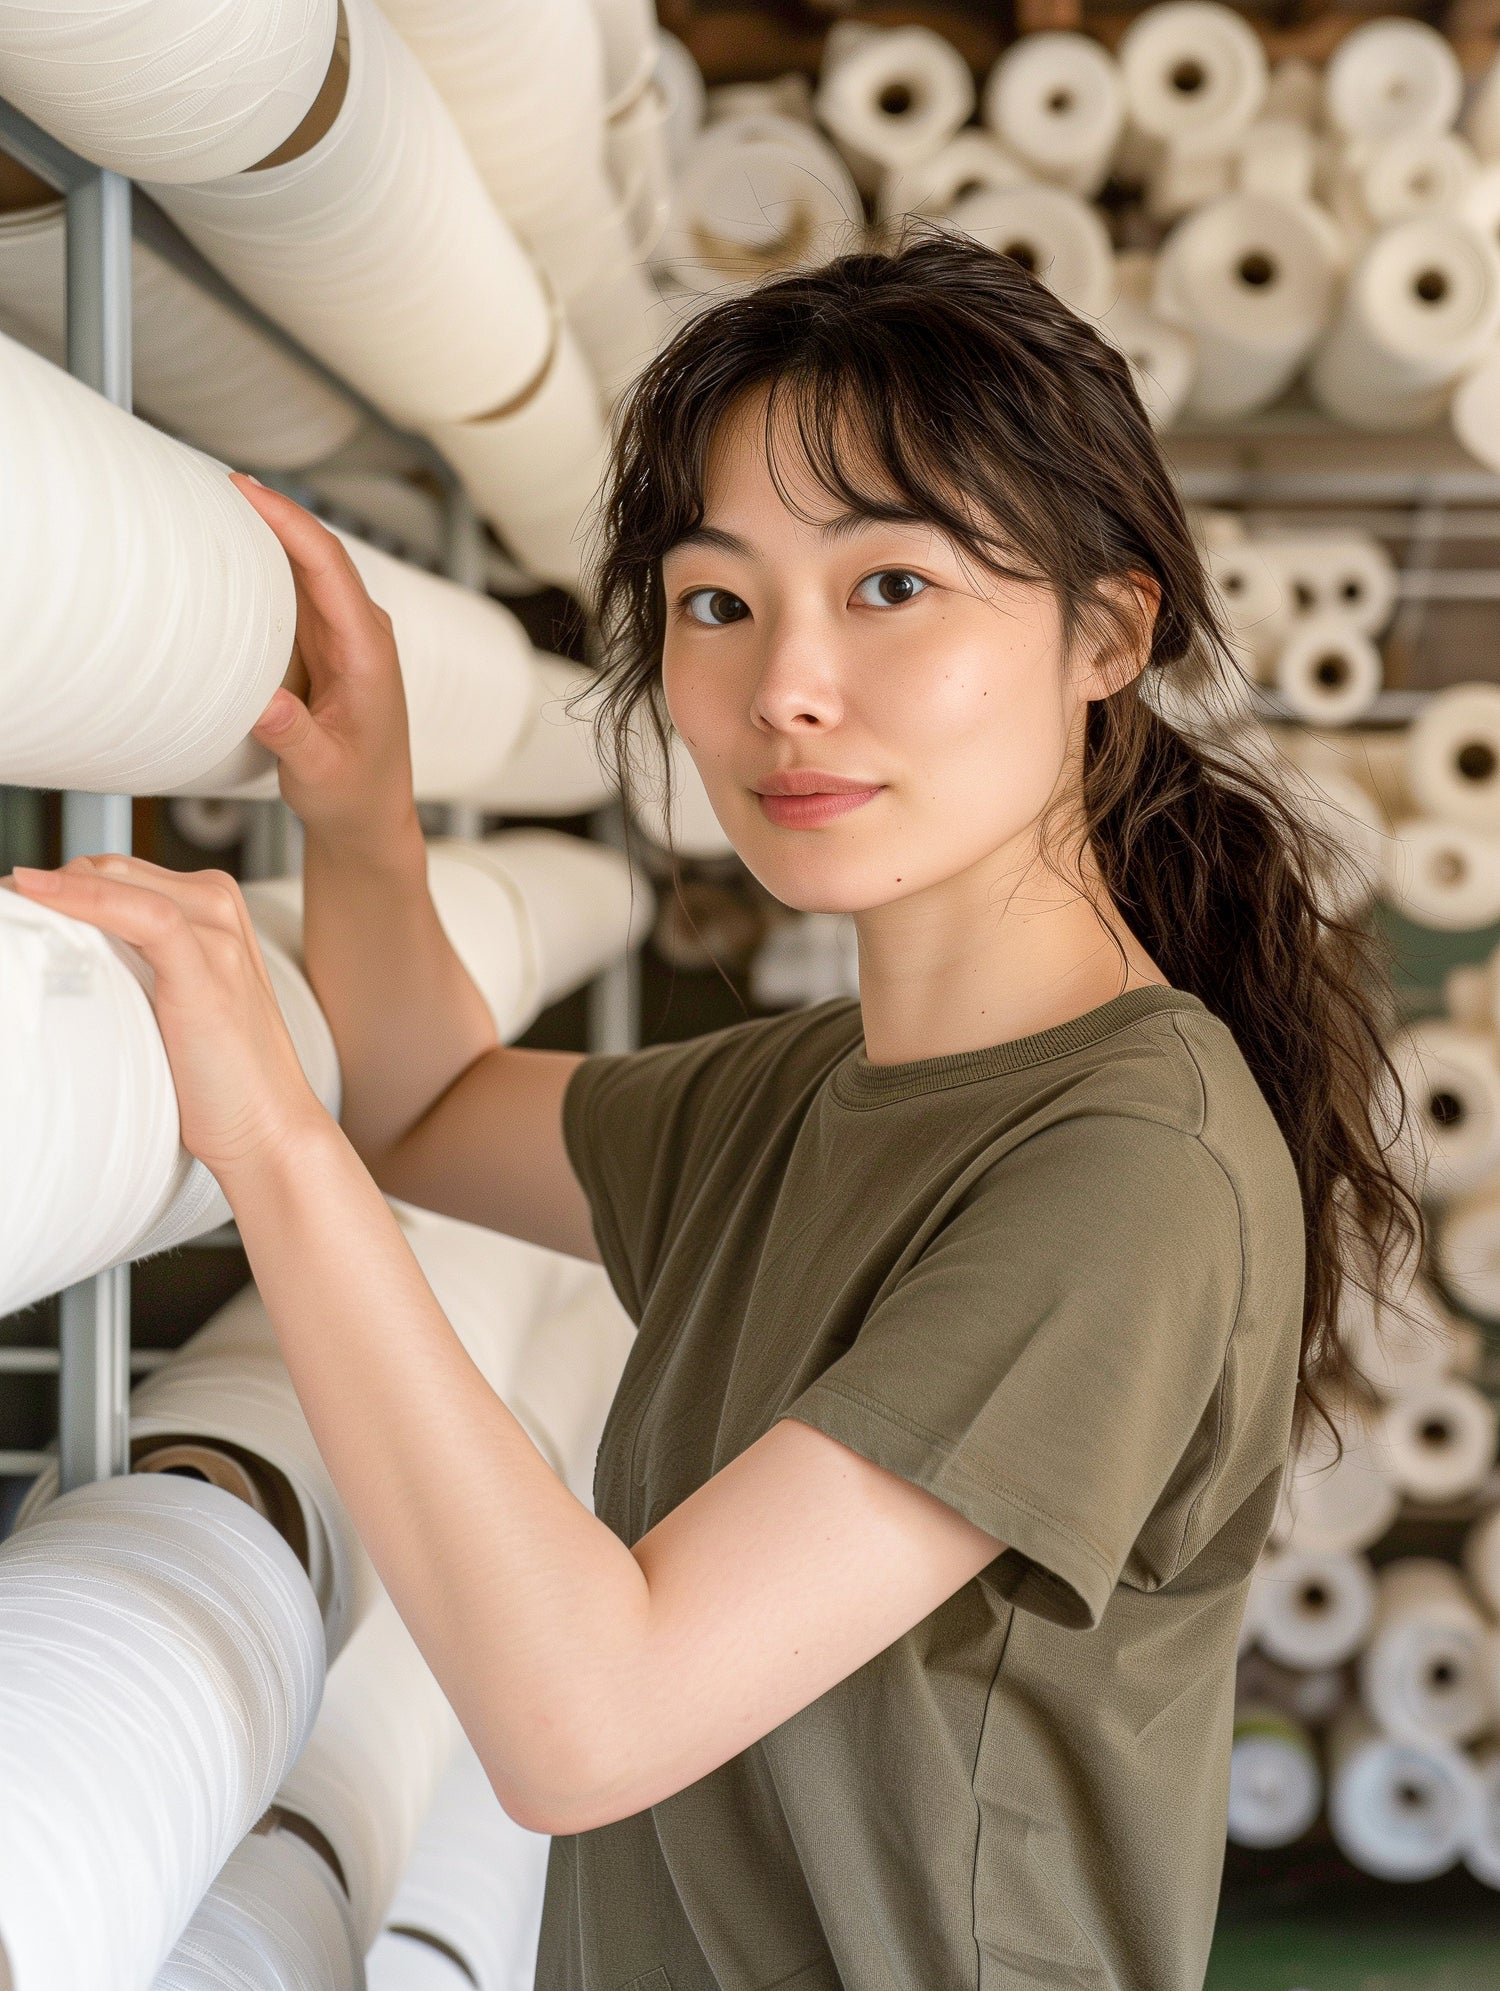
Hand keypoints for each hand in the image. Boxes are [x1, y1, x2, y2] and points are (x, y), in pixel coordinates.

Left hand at [9, 857, 327, 1181]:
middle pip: (112, 870)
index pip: (117, 872)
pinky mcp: (210, 966)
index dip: (56, 886)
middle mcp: (219, 909)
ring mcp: (219, 934)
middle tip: (2, 912)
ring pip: (119, 882)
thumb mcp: (166, 1003)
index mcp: (213, 909)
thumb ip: (130, 964)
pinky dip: (85, 900)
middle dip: (48, 885)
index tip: (11, 908)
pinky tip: (39, 896)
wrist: (268, 1129)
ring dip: (53, 890)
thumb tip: (59, 950)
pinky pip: (142, 914)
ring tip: (8, 910)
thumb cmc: (216, 1078)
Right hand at [234, 475, 419, 862]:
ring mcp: (346, 635)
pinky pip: (297, 592)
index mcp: (368, 654)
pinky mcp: (328, 645)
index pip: (328, 568)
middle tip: (212, 482)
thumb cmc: (353, 795)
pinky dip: (265, 567)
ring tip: (212, 505)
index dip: (288, 522)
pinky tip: (230, 554)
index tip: (246, 491)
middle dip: (271, 512)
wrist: (371, 815)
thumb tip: (265, 704)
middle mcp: (362, 633)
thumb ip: (294, 739)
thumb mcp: (320, 774)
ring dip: (266, 535)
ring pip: (306, 567)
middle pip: (317, 552)